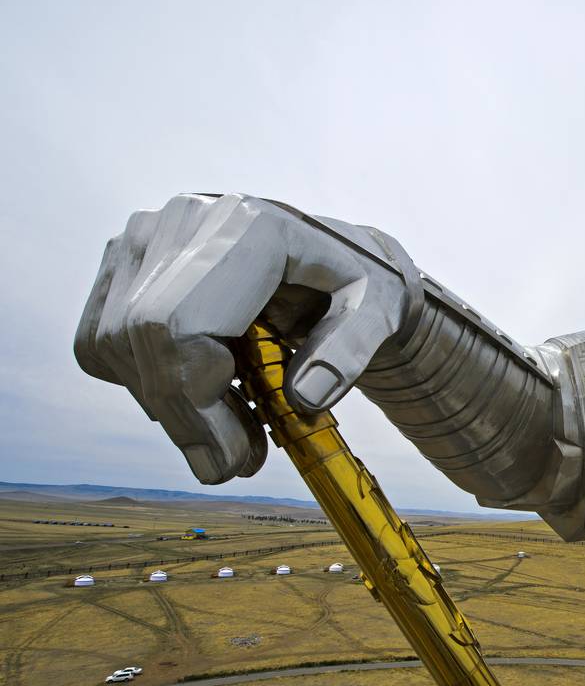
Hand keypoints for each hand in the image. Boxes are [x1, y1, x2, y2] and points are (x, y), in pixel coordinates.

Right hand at [75, 193, 415, 483]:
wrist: (341, 256)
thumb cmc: (363, 285)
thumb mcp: (381, 314)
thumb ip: (349, 352)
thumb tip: (304, 398)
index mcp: (250, 226)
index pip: (181, 323)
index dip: (195, 403)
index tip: (235, 458)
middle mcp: (186, 219)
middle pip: (142, 336)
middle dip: (183, 419)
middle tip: (231, 465)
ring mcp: (148, 234)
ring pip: (113, 343)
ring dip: (167, 408)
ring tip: (234, 433)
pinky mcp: (128, 258)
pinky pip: (102, 339)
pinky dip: (145, 382)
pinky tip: (206, 394)